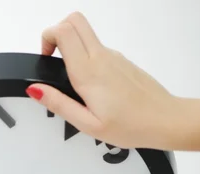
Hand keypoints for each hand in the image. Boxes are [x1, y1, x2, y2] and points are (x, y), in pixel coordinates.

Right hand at [26, 12, 180, 149]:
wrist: (165, 120)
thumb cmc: (129, 126)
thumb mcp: (88, 124)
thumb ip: (60, 104)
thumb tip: (35, 89)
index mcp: (89, 72)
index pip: (63, 31)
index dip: (47, 38)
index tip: (46, 60)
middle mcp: (101, 57)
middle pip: (75, 21)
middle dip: (57, 33)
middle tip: (54, 60)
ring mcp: (114, 56)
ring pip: (86, 35)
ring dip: (73, 48)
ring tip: (75, 84)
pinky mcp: (122, 61)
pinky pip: (99, 50)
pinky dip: (88, 59)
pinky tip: (94, 90)